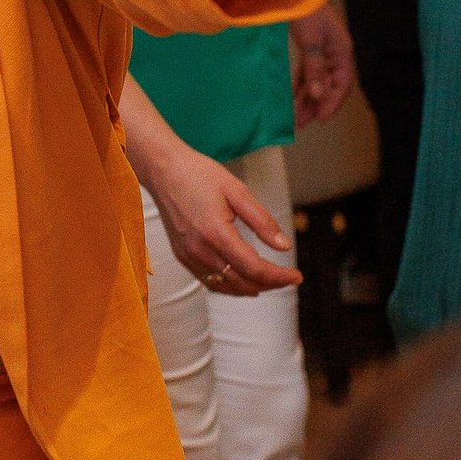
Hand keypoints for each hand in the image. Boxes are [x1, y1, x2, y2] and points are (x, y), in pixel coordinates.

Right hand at [148, 139, 299, 295]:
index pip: (253, 268)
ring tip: (270, 282)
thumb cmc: (199, 175)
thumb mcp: (238, 192)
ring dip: (250, 288)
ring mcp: (188, 256)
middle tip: (287, 278)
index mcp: (216, 233)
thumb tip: (284, 246)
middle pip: (241, 282)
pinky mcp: (182, 256)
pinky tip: (242, 280)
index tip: (296, 276)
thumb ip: (262, 221)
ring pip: (224, 287)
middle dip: (269, 285)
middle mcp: (200, 250)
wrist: (164, 170)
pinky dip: (229, 286)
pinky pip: (209, 282)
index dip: (278, 276)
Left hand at [290, 0, 355, 127]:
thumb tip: (317, 94)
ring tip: (295, 118)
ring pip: (316, 82)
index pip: (342, 84)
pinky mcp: (309, 50)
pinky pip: (306, 74)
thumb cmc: (306, 11)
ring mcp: (322, 53)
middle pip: (329, 86)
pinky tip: (292, 101)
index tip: (321, 119)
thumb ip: (314, 68)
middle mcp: (335, 54)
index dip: (332, 102)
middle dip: (316, 105)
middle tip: (302, 124)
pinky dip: (299, 88)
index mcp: (342, 51)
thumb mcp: (311, 41)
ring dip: (306, 100)